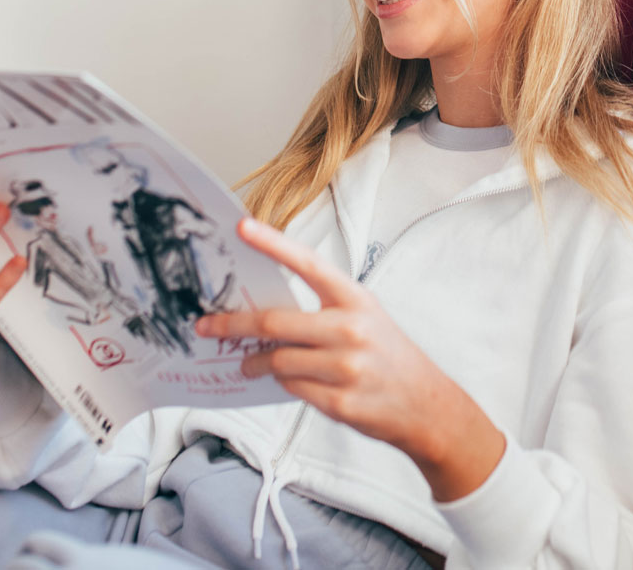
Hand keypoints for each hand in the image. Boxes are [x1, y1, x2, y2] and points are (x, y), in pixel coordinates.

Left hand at [197, 217, 505, 501]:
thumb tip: (264, 310)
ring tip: (246, 364)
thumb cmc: (388, 355)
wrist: (426, 405)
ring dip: (254, 363)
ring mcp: (346, 368)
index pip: (308, 264)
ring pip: (278, 361)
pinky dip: (282, 383)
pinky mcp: (340, 402)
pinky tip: (285, 380)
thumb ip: (323, 309)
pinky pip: (292, 388)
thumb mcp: (366, 317)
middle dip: (233, 325)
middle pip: (274, 323)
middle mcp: (351, 329)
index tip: (242, 227)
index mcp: (356, 299)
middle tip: (206, 326)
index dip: (273, 243)